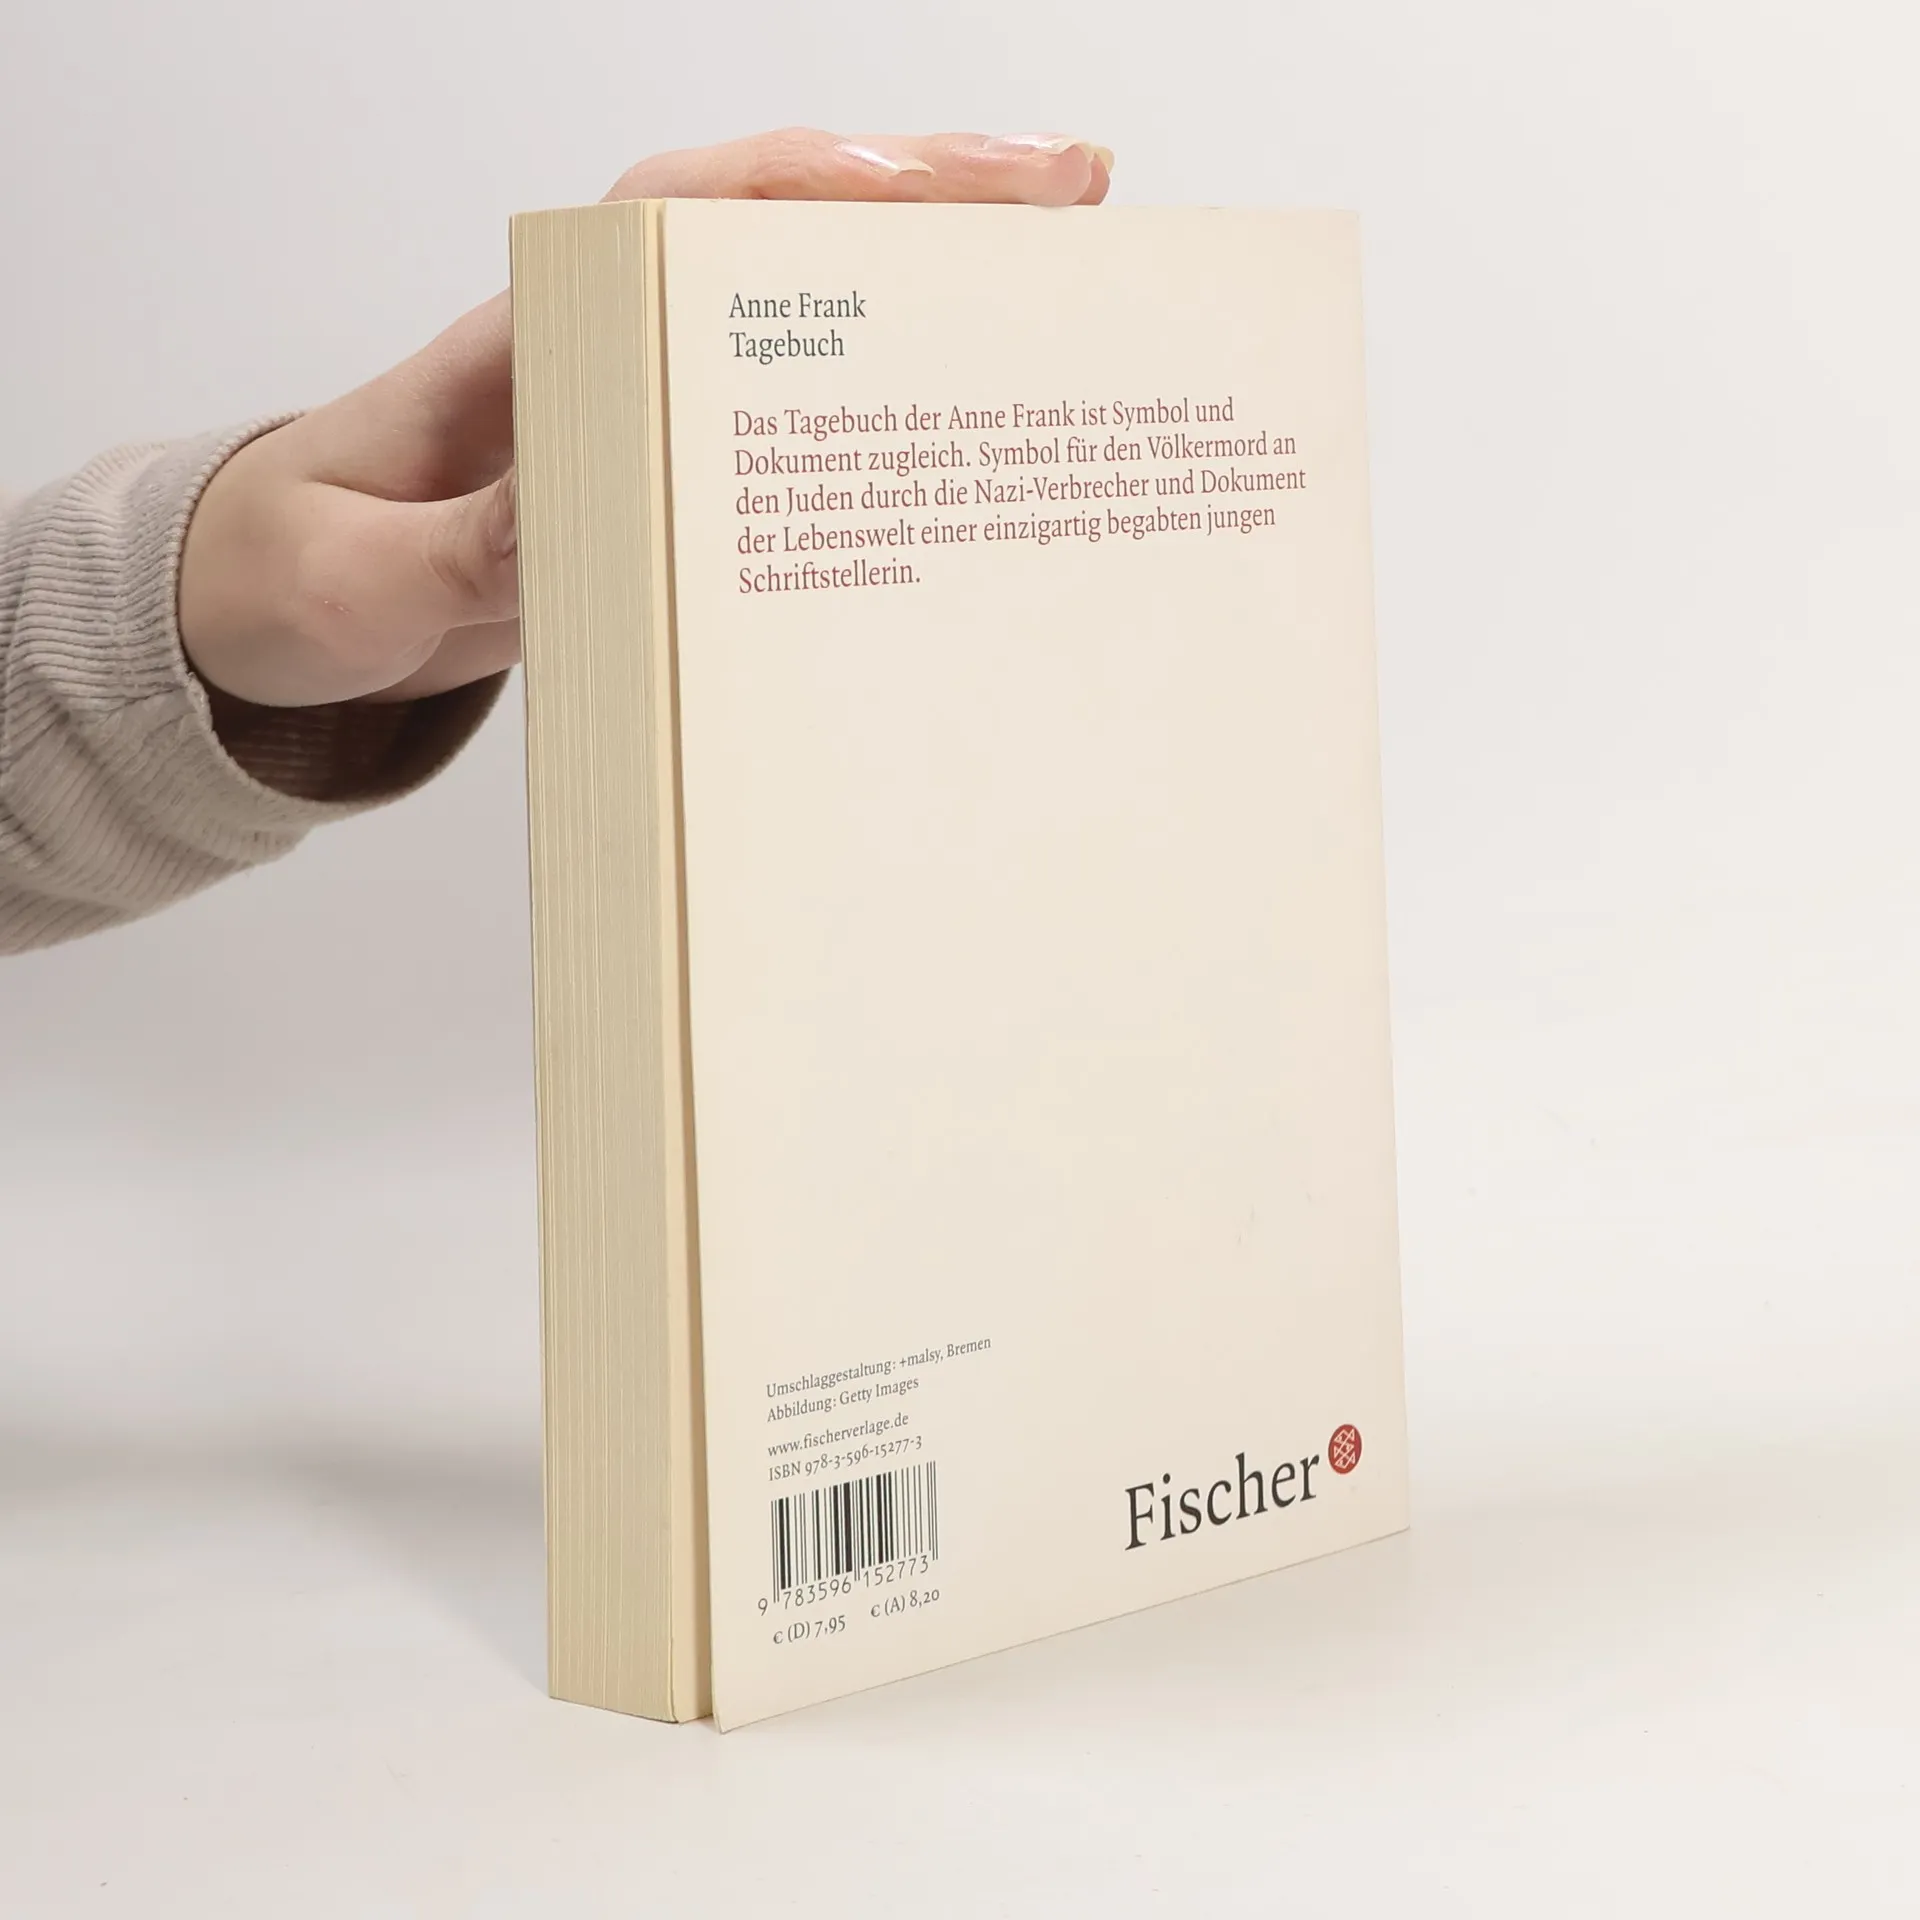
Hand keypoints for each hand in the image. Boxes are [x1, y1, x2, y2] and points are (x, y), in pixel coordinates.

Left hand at [178, 129, 1113, 709]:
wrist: (278, 615)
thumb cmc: (298, 572)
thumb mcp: (354, 578)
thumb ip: (456, 551)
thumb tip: (574, 512)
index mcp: (522, 342)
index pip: (676, 223)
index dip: (799, 195)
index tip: (907, 191)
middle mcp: (600, 350)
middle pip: (777, 236)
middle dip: (922, 202)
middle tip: (1067, 188)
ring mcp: (644, 406)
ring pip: (804, 308)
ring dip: (930, 280)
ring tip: (1061, 264)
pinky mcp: (666, 472)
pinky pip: (794, 409)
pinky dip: (888, 390)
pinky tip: (972, 401)